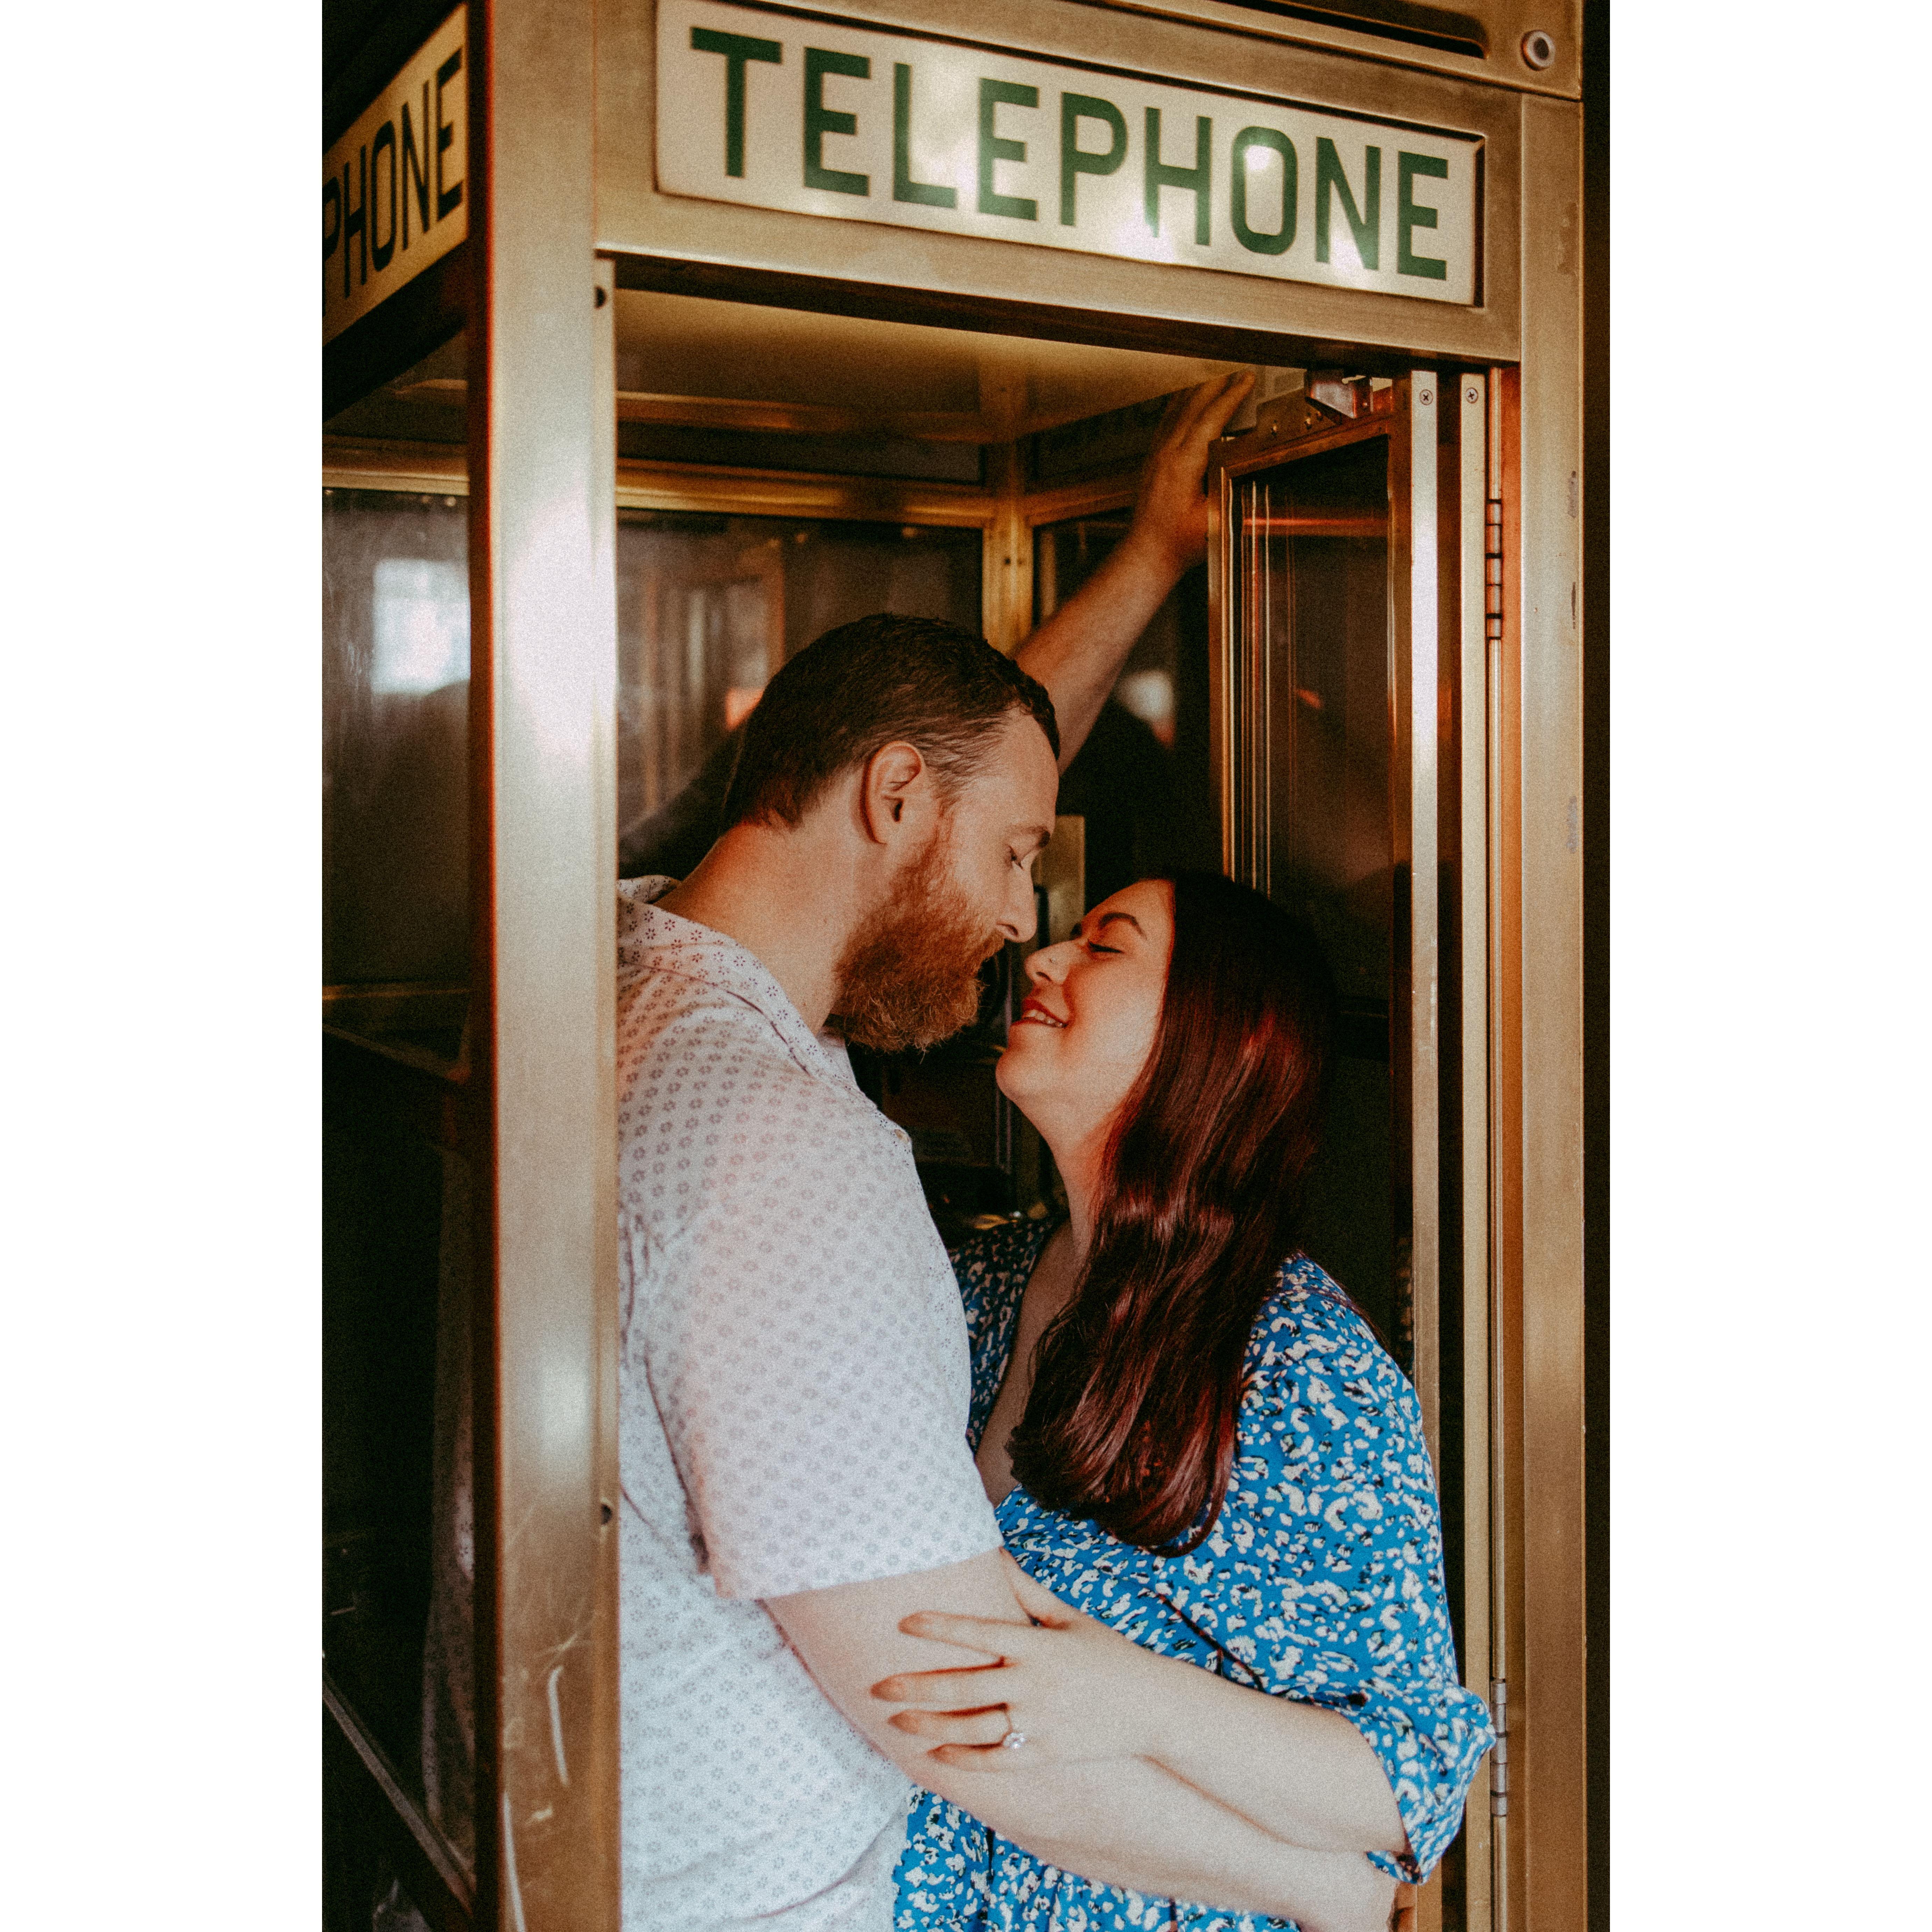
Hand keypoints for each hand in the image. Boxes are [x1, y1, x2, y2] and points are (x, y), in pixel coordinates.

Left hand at [870, 1552, 1168, 1769]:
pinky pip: (997, 1761)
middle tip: (879, 1686)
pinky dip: (964, 1760)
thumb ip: (1026, 1591)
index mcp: (1037, 1646)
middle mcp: (1033, 1684)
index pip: (977, 1632)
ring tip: (896, 1722)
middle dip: (917, 1687)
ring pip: (972, 1727)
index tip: (904, 1622)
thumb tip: (994, 1554)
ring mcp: (1039, 1723)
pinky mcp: (1046, 1754)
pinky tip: (936, 1756)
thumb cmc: (1108, 1654)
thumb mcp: (1069, 1618)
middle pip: (963, 1686)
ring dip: (930, 1725)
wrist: (1152, 1706)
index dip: (939, 1627)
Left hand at [1123, 370, 1254, 578]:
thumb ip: (1230, 491)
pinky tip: (1187, 401)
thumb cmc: (1178, 543)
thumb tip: (1248, 468)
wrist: (1147, 554)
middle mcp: (1166, 453)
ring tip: (1216, 378)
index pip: (1211, 417)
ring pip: (1177, 409)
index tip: (1246, 379)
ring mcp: (1156, 455)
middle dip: (1217, 384)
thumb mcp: (1213, 520)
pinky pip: (1167, 421)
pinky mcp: (1151, 461)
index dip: (1231, 395)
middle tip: (1236, 370)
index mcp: (1183, 463)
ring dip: (1198, 390)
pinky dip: (1181, 405)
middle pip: (1192, 404)